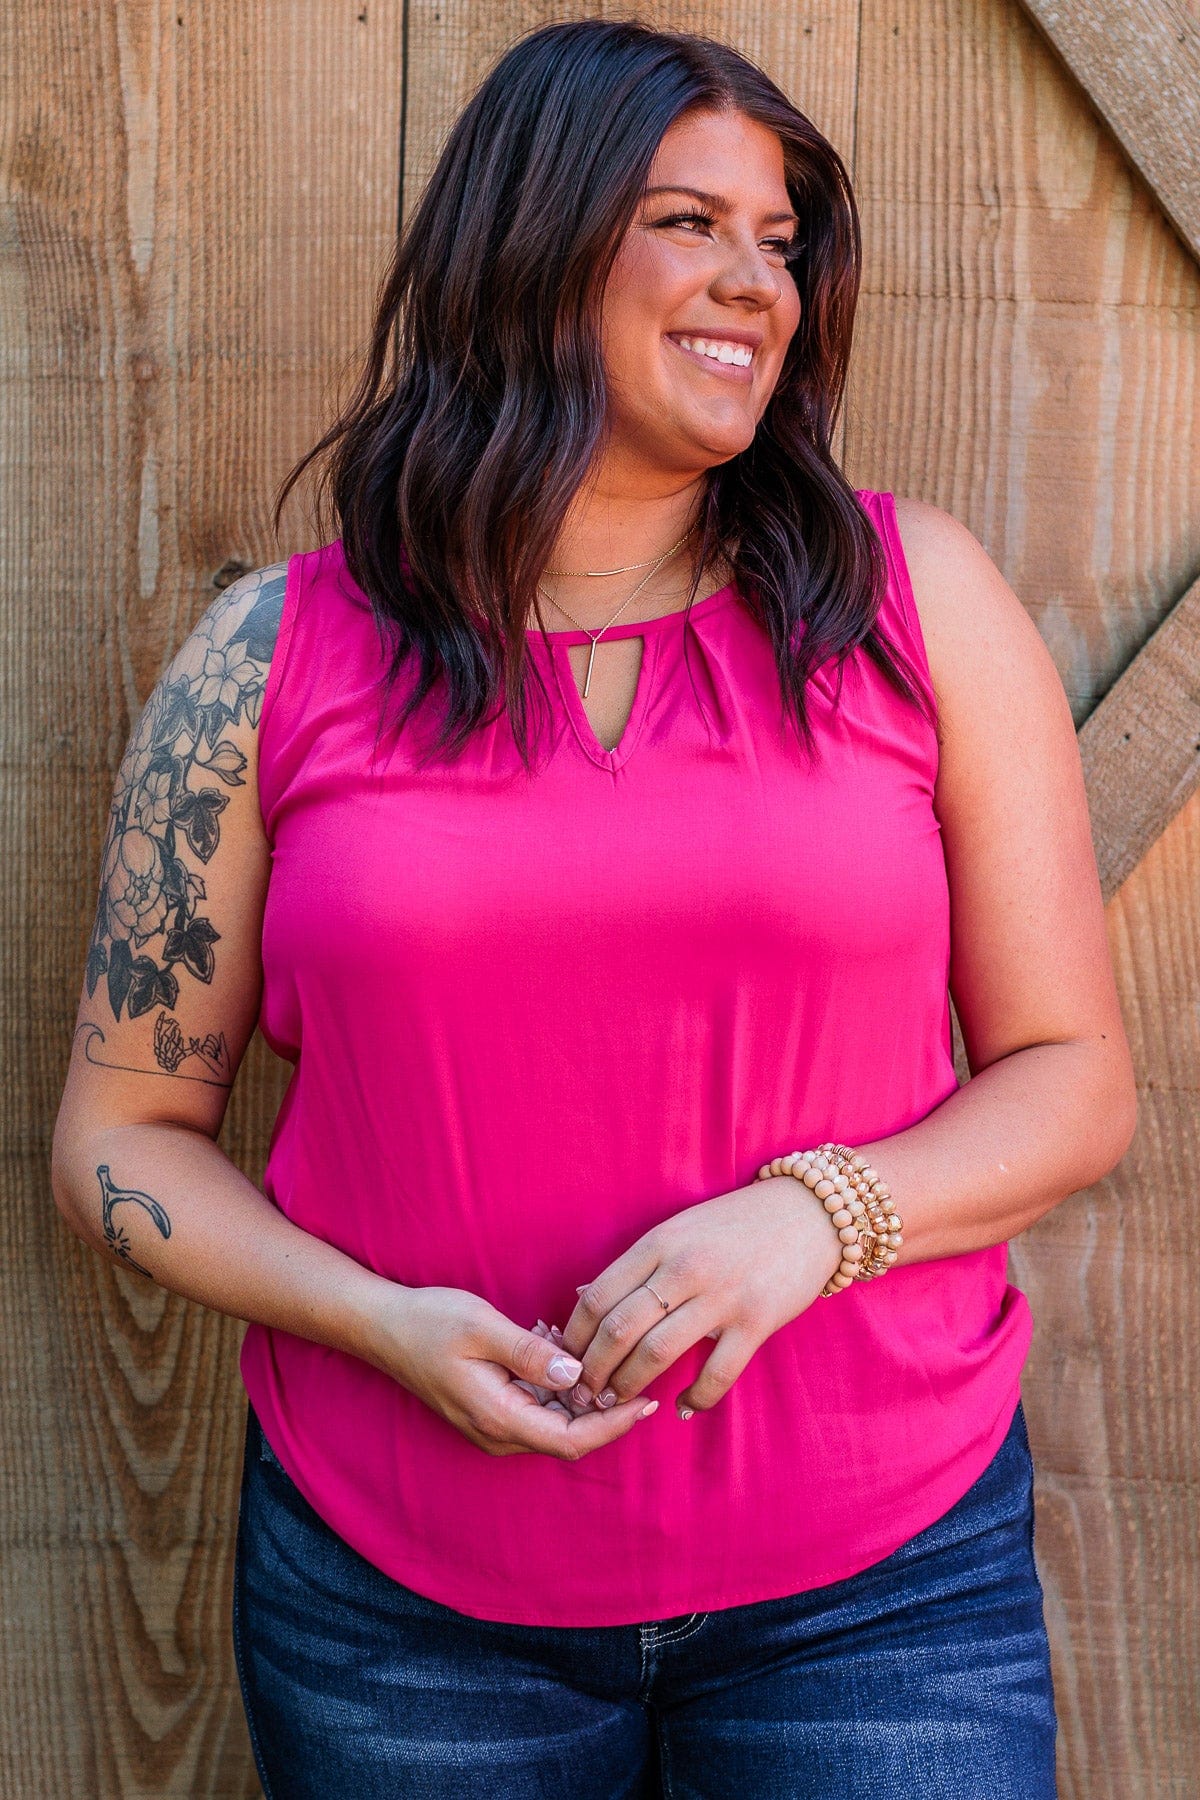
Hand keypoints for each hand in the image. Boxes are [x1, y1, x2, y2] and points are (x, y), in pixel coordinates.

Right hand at [371, 1284, 657, 1458]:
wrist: (382, 1327)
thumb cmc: (429, 1322)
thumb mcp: (483, 1328)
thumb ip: (531, 1355)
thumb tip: (577, 1375)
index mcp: (499, 1417)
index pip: (573, 1439)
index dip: (615, 1425)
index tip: (647, 1401)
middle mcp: (498, 1432)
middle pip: (570, 1435)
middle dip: (603, 1404)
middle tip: (625, 1360)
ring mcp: (493, 1425)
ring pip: (555, 1420)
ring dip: (576, 1388)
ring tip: (578, 1340)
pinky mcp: (491, 1410)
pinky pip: (536, 1407)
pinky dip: (555, 1382)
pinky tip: (550, 1341)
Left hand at [559, 1179, 842, 1419]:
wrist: (809, 1213)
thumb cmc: (735, 1224)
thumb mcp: (679, 1230)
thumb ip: (637, 1266)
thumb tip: (582, 1299)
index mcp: (659, 1242)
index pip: (598, 1296)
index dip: (574, 1336)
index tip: (566, 1360)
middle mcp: (684, 1267)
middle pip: (619, 1329)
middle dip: (594, 1370)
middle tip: (583, 1393)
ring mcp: (721, 1295)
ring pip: (657, 1353)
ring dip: (630, 1386)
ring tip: (619, 1402)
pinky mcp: (756, 1320)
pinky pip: (717, 1373)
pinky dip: (695, 1397)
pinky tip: (682, 1407)